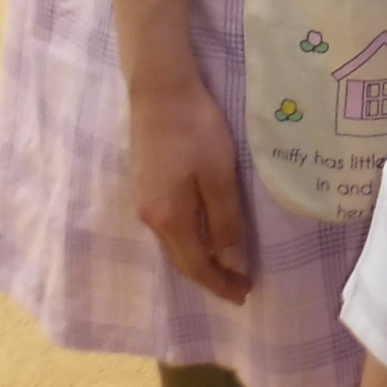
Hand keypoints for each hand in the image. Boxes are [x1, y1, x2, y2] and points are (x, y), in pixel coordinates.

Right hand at [129, 76, 252, 303]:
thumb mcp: (219, 175)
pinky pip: (167, 229)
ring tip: (225, 268)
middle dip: (210, 277)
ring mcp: (143, 202)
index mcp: (169, 218)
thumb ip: (224, 220)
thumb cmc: (195, 129)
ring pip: (173, 245)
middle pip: (181, 260)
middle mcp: (150, 218)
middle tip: (239, 287)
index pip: (196, 265)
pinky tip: (202, 238)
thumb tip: (229, 262)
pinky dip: (187, 242)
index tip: (243, 295)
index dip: (219, 283)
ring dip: (198, 261)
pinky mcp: (145, 187)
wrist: (159, 91)